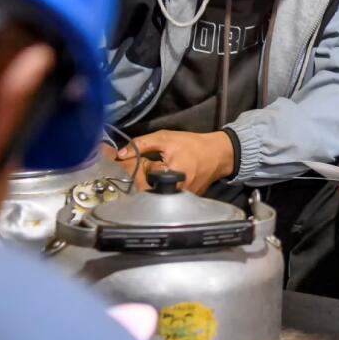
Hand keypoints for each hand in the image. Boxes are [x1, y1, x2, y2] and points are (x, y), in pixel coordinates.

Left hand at [117, 130, 234, 192]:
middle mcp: (178, 190)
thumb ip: (143, 144)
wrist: (218, 154)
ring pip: (160, 197)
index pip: (143, 181)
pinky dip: (165, 191)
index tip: (131, 170)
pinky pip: (170, 198)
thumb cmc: (192, 145)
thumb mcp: (166, 138)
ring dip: (154, 188)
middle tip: (141, 174)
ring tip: (153, 178)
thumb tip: (121, 154)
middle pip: (150, 192)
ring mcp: (184, 198)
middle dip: (143, 184)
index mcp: (171, 174)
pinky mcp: (188, 201)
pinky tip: (166, 182)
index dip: (135, 175)